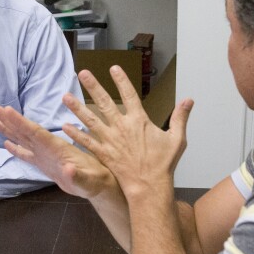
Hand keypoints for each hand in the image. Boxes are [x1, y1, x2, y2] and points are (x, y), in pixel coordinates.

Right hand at [0, 103, 117, 200]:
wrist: (98, 184)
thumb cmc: (94, 181)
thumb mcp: (87, 180)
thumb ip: (77, 175)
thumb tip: (68, 169)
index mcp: (56, 147)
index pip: (35, 131)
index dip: (20, 121)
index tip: (6, 109)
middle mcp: (48, 147)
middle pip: (23, 130)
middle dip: (7, 119)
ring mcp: (45, 155)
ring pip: (22, 139)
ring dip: (7, 129)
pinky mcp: (44, 164)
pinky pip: (27, 154)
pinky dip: (16, 149)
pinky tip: (5, 144)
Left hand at [64, 66, 193, 200]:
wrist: (149, 186)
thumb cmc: (163, 164)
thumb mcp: (177, 139)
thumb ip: (181, 117)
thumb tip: (189, 100)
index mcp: (139, 121)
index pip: (129, 94)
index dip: (121, 80)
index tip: (113, 67)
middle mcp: (122, 127)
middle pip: (105, 102)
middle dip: (93, 86)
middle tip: (83, 73)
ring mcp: (110, 140)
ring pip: (90, 120)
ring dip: (77, 107)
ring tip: (65, 96)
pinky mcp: (103, 153)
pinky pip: (86, 141)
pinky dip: (75, 134)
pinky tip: (64, 127)